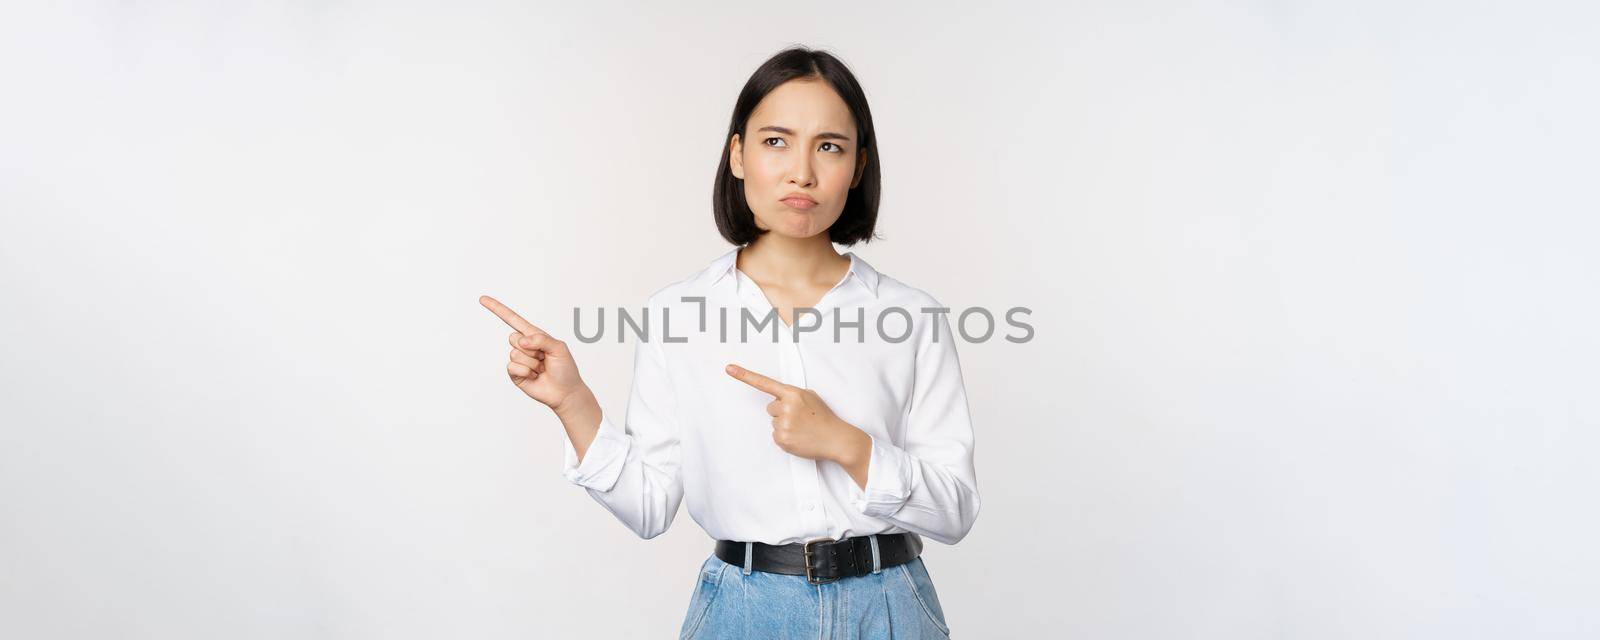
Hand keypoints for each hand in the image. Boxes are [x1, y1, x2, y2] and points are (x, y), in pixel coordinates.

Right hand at [480, 295, 593, 415]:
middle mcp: (524, 346)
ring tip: (541, 369)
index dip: (498, 309)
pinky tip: (534, 376)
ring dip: (531, 363)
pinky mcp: (515, 373)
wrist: (565, 392)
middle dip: (531, 348)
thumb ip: (541, 339)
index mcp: (535, 335)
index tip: (483, 299)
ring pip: (514, 353)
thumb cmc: (565, 369)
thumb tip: (521, 341)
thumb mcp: (559, 348)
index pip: (513, 319)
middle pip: (513, 337)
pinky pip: (512, 366)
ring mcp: (519, 360)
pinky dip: (526, 371)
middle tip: (544, 358)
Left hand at [725, 363, 866, 465]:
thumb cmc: (823, 417)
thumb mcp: (810, 397)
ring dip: (784, 425)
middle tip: (800, 418)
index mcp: (793, 393)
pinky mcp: (782, 439)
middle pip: (770, 408)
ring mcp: (784, 424)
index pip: (764, 382)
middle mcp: (786, 407)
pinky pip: (775, 436)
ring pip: (773, 422)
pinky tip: (799, 437)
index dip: (744, 375)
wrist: (836, 439)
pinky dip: (785, 437)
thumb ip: (791, 395)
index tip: (729, 368)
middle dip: (782, 412)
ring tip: (802, 428)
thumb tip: (777, 400)